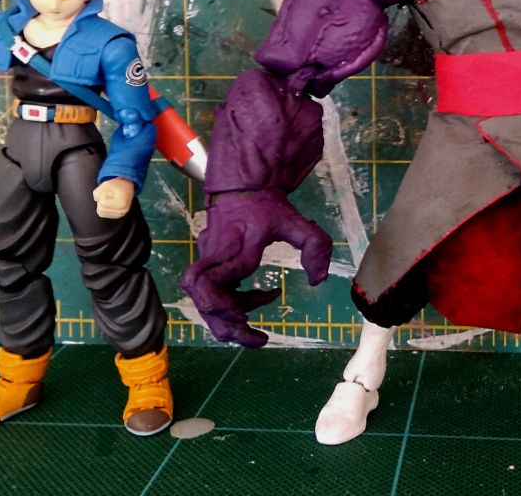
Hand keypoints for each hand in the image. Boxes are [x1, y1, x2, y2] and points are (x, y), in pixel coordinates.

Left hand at [93, 178, 134, 217]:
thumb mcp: (107, 184)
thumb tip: (95, 199)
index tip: (109, 191)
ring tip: (108, 199)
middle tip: (107, 195)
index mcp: (122, 203)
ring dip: (101, 205)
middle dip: (100, 201)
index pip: (101, 203)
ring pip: (100, 213)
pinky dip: (103, 208)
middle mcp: (123, 211)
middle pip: (100, 210)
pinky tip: (109, 203)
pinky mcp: (117, 216)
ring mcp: (120, 214)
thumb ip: (98, 191)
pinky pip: (103, 214)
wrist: (128, 187)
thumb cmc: (118, 185)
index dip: (101, 195)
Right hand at [181, 189, 332, 347]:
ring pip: (204, 303)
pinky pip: (212, 293)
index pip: (210, 284)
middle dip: (227, 326)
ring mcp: (208, 261)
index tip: (248, 320)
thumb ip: (314, 246)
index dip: (223, 309)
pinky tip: (257, 298)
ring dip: (230, 319)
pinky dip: (232, 304)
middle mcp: (215, 257)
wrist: (242, 184)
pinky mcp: (208, 264)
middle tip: (256, 336)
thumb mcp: (297, 221)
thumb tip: (317, 280)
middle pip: (202, 301)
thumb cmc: (268, 205)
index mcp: (235, 249)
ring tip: (256, 324)